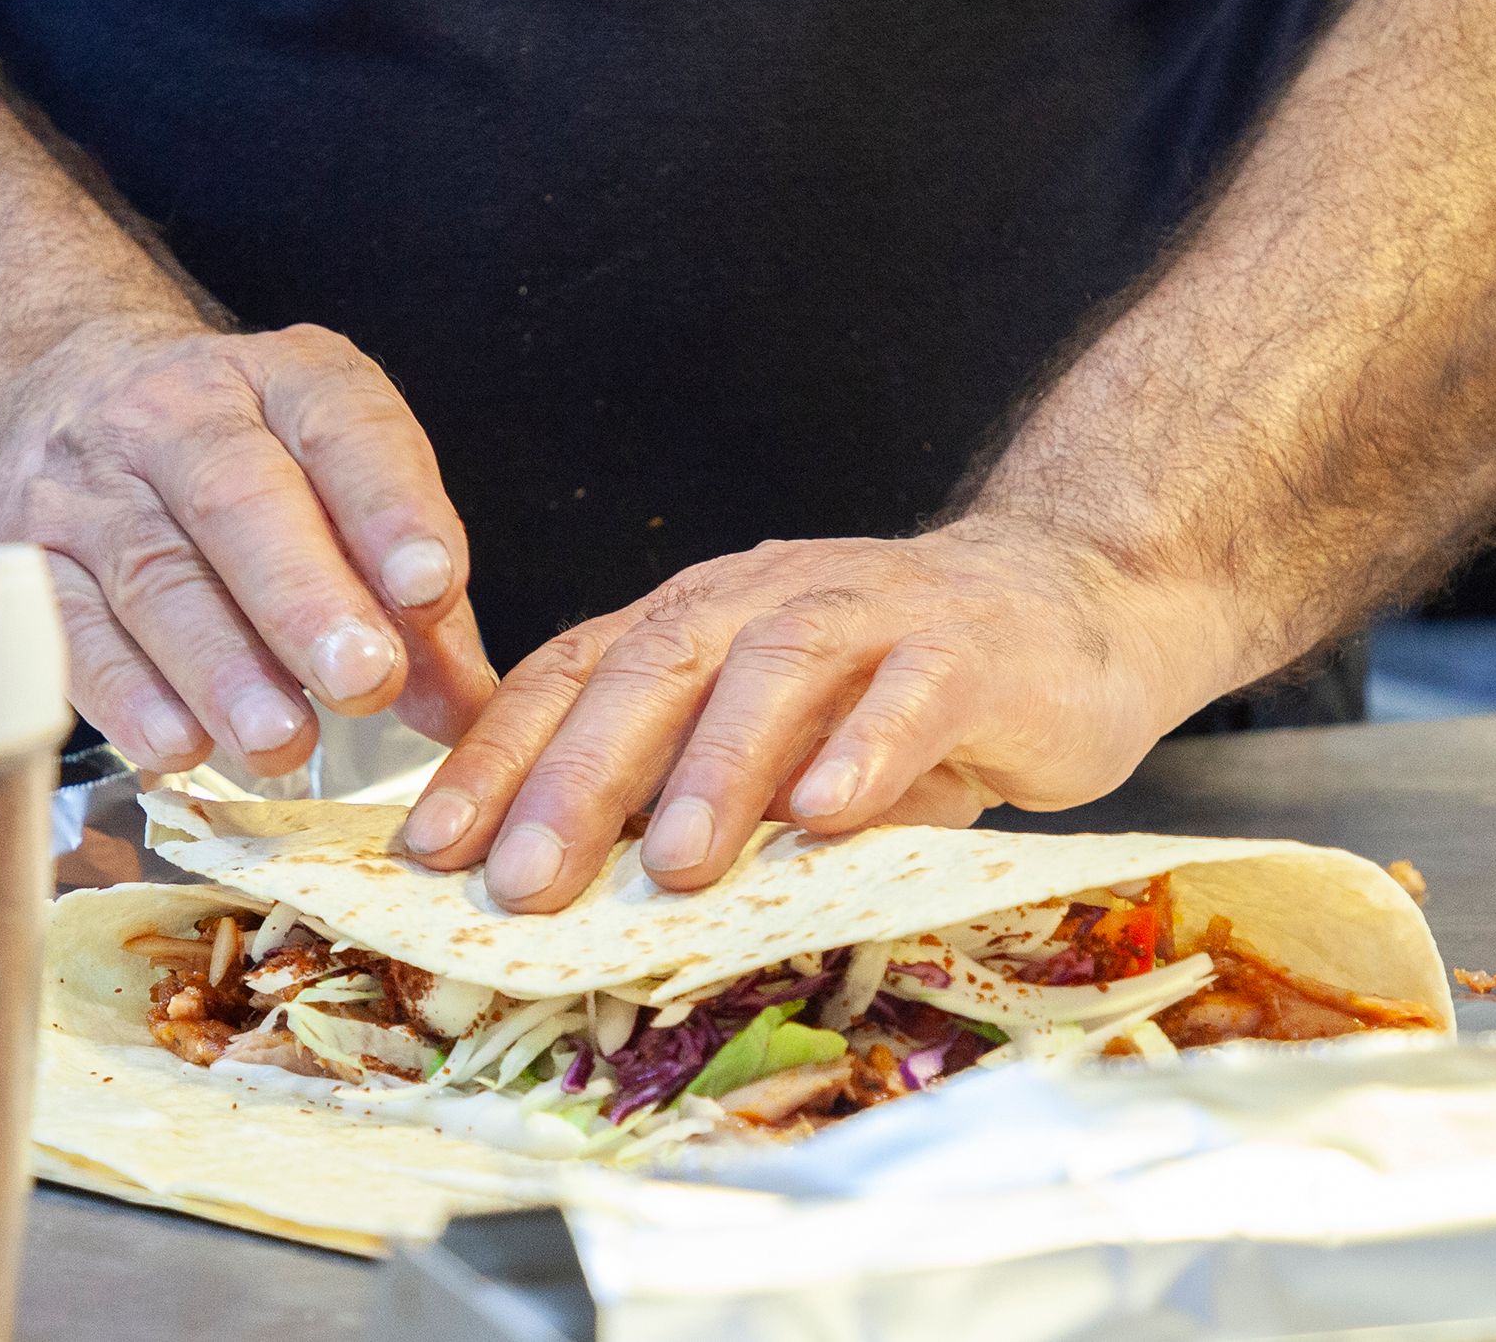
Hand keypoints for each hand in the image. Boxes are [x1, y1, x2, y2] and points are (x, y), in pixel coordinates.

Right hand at [0, 323, 495, 772]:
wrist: (58, 395)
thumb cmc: (239, 463)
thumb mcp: (337, 488)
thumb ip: (412, 602)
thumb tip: (472, 710)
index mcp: (284, 382)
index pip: (344, 427)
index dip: (390, 506)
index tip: (432, 585)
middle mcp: (179, 415)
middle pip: (239, 501)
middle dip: (306, 598)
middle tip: (363, 679)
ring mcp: (90, 484)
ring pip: (154, 574)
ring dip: (222, 667)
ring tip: (282, 740)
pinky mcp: (25, 557)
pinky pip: (72, 629)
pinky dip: (127, 694)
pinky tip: (179, 745)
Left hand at [401, 519, 1228, 910]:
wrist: (1066, 603)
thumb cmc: (886, 696)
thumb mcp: (767, 735)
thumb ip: (679, 789)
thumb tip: (550, 896)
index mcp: (694, 621)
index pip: (570, 674)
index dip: (494, 758)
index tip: (430, 852)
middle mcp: (763, 600)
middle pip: (652, 669)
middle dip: (578, 777)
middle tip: (525, 880)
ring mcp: (870, 612)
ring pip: (775, 668)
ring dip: (719, 767)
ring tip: (679, 866)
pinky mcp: (972, 646)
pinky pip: (914, 690)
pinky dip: (869, 748)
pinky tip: (829, 814)